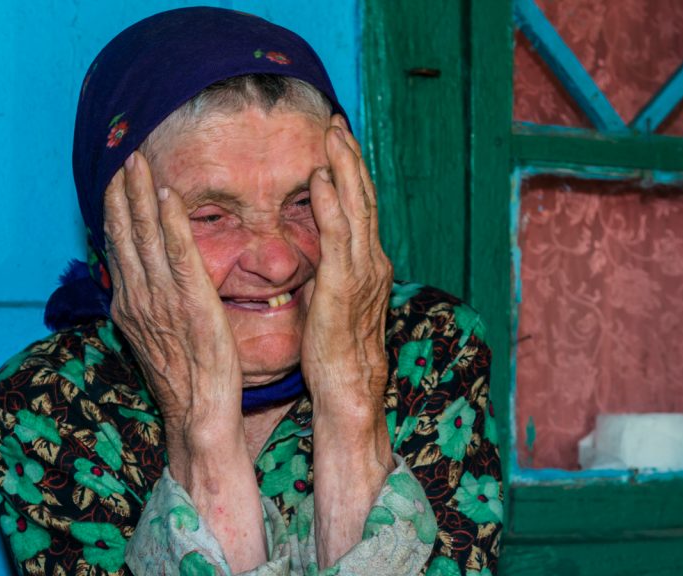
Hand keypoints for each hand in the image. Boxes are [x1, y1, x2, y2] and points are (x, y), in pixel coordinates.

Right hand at [103, 151, 242, 450]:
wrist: (198, 414)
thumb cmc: (186, 379)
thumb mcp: (158, 338)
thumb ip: (151, 305)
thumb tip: (150, 281)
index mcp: (130, 304)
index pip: (118, 247)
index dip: (116, 209)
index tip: (116, 178)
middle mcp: (138, 298)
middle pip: (125, 234)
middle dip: (124, 192)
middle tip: (124, 155)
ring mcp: (162, 300)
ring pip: (146, 237)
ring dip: (142, 196)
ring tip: (139, 162)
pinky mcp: (192, 303)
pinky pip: (179, 255)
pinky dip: (171, 223)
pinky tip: (169, 197)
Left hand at [303, 115, 393, 419]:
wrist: (349, 385)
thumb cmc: (336, 349)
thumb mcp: (333, 300)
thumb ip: (328, 272)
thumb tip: (310, 255)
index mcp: (368, 264)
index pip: (362, 209)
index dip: (352, 173)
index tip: (340, 143)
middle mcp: (372, 261)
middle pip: (364, 198)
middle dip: (351, 158)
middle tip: (338, 123)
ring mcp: (361, 271)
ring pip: (356, 208)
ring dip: (344, 168)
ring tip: (333, 136)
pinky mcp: (342, 284)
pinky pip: (337, 236)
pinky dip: (331, 204)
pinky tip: (322, 179)